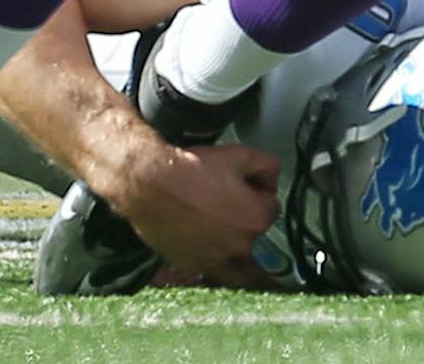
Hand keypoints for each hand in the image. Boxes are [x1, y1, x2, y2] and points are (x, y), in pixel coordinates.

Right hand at [111, 142, 286, 285]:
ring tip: (229, 241)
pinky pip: (211, 269)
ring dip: (239, 254)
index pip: (272, 206)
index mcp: (256, 220)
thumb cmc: (196, 169)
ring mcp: (215, 261)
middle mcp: (240, 247)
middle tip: (230, 204)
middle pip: (255, 233)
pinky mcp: (192, 266)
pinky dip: (212, 260)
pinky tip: (206, 247)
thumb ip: (268, 167)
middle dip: (248, 220)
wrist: (151, 186)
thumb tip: (271, 180)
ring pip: (238, 263)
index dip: (260, 192)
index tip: (245, 185)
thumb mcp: (240, 155)